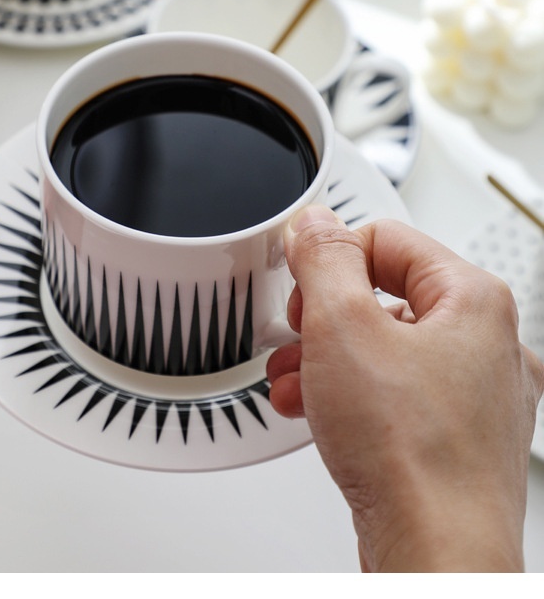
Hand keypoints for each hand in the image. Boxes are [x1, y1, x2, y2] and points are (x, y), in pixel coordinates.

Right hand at [267, 204, 543, 572]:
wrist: (437, 558)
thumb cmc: (414, 457)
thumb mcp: (343, 326)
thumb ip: (323, 259)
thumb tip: (316, 225)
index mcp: (475, 300)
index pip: (387, 238)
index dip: (331, 257)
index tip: (299, 280)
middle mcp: (488, 346)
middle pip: (388, 295)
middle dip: (326, 316)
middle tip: (299, 334)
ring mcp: (478, 400)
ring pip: (389, 352)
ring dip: (331, 360)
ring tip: (295, 382)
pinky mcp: (458, 444)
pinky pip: (398, 400)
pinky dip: (354, 400)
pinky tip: (318, 418)